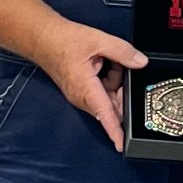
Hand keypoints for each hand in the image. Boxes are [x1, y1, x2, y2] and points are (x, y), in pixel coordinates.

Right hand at [42, 16, 146, 148]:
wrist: (43, 38)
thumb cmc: (63, 40)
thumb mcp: (98, 40)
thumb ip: (122, 52)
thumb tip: (140, 62)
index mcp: (85, 87)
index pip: (104, 114)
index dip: (114, 131)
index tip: (122, 144)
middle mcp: (81, 97)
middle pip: (111, 106)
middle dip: (121, 91)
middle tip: (118, 66)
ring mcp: (79, 96)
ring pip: (106, 99)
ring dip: (113, 83)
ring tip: (106, 60)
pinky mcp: (79, 91)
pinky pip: (100, 93)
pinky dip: (106, 80)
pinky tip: (102, 63)